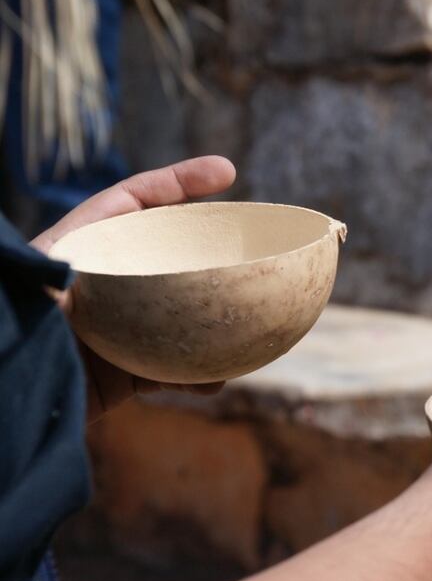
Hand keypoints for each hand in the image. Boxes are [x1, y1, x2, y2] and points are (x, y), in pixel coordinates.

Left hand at [30, 156, 236, 421]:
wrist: (5, 406)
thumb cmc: (15, 329)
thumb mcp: (39, 279)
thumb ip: (77, 258)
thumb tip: (112, 223)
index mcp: (81, 249)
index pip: (132, 200)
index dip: (180, 181)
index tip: (228, 173)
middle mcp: (107, 284)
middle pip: (171, 255)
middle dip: (214, 251)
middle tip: (257, 248)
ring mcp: (120, 329)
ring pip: (185, 313)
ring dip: (219, 317)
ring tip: (253, 316)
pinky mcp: (124, 372)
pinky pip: (175, 369)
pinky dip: (200, 374)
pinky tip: (217, 379)